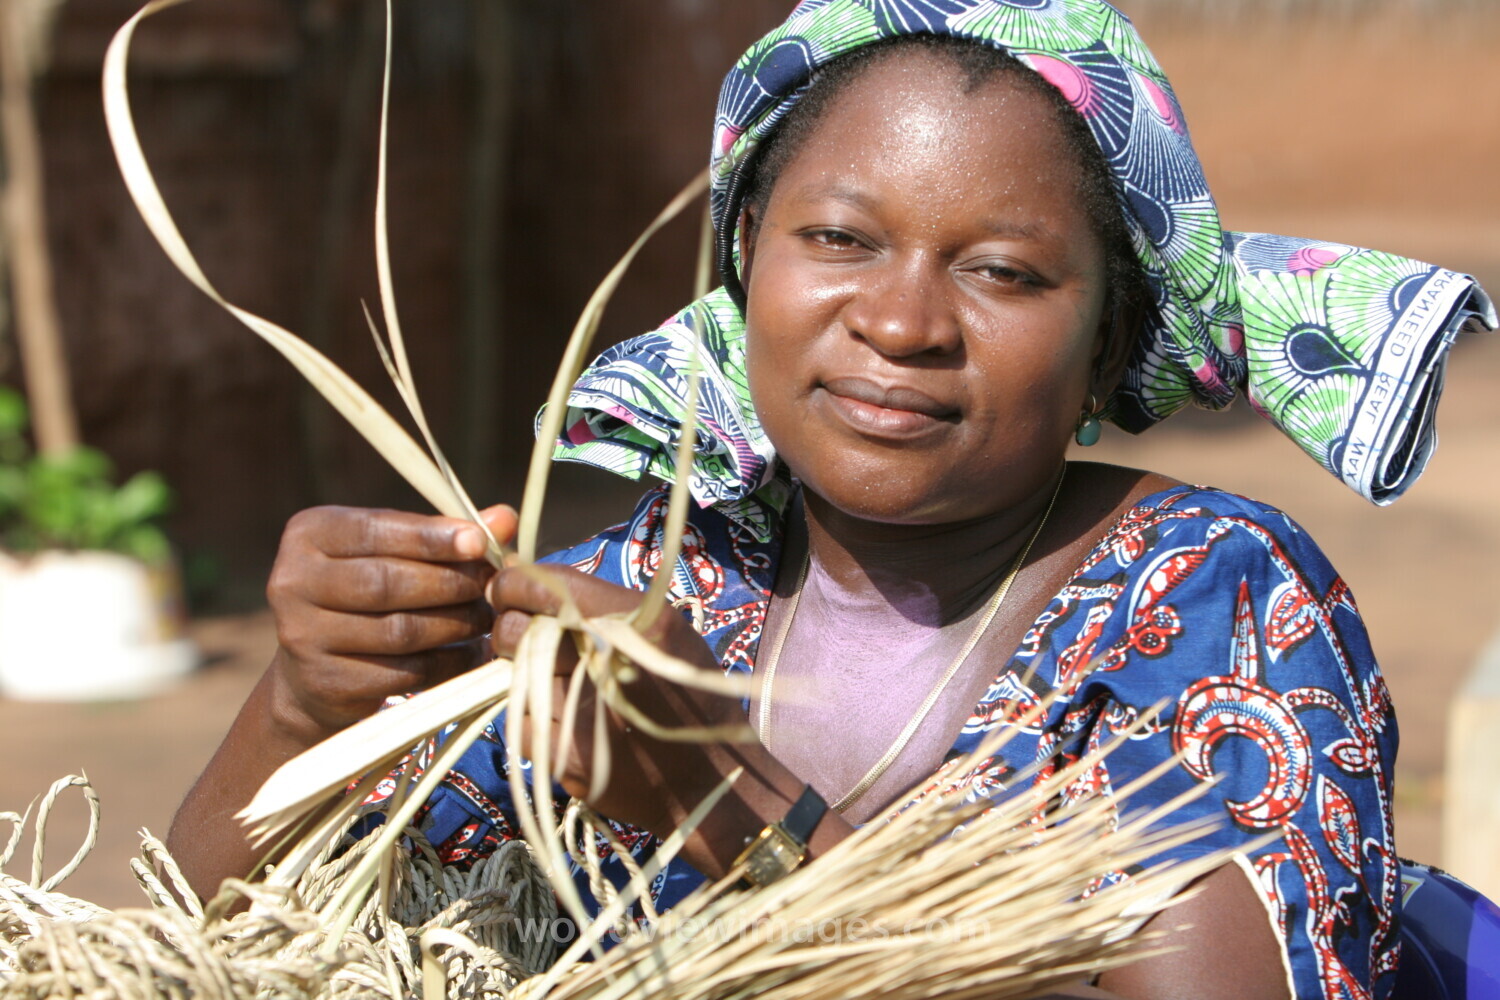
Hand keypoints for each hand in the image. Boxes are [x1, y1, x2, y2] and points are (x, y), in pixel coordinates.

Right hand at [265, 504, 515, 740]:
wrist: (315, 672)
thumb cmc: (366, 593)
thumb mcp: (396, 551)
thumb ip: (445, 533)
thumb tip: (506, 519)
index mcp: (309, 533)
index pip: (377, 529)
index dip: (432, 538)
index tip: (479, 542)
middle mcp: (292, 581)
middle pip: (388, 582)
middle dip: (451, 583)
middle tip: (494, 586)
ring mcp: (301, 636)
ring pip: (399, 631)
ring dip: (456, 624)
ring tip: (487, 618)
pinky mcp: (324, 682)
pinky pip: (401, 673)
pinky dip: (447, 663)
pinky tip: (472, 653)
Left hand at [488, 564, 748, 833]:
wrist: (707, 779)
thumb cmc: (690, 696)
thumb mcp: (666, 631)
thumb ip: (600, 603)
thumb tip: (524, 572)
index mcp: (635, 619)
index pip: (543, 585)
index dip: (514, 584)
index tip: (509, 590)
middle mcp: (604, 659)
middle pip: (513, 629)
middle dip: (510, 630)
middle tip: (527, 639)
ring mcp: (579, 709)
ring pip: (509, 674)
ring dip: (519, 672)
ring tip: (550, 679)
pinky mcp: (561, 753)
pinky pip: (517, 718)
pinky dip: (530, 714)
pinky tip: (560, 717)